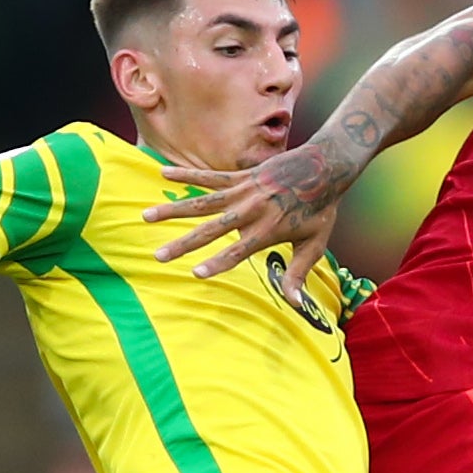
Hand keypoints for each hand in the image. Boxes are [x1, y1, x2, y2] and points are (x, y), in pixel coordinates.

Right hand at [143, 144, 347, 302]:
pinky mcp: (241, 176)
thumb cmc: (321, 210)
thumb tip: (296, 305)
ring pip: (201, 202)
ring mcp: (244, 191)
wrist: (326, 167)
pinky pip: (209, 176)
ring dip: (172, 209)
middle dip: (183, 244)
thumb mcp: (314, 245)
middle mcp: (251, 211)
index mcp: (267, 230)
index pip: (237, 252)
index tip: (195, 274)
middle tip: (157, 255)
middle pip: (210, 230)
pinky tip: (163, 174)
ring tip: (146, 216)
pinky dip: (186, 174)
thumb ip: (298, 274)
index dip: (217, 263)